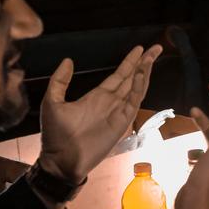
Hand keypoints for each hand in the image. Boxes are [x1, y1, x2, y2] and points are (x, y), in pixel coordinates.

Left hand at [38, 45, 162, 183]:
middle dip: (144, 63)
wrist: (61, 160)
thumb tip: (68, 60)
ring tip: (151, 57)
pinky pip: (132, 102)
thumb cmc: (55, 135)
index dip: (130, 62)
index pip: (119, 75)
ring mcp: (118, 112)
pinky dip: (138, 88)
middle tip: (156, 47)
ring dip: (144, 72)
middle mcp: (111, 102)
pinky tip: (141, 75)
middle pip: (132, 78)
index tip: (140, 49)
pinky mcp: (121, 122)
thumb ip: (60, 81)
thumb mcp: (52, 102)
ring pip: (136, 88)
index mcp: (97, 96)